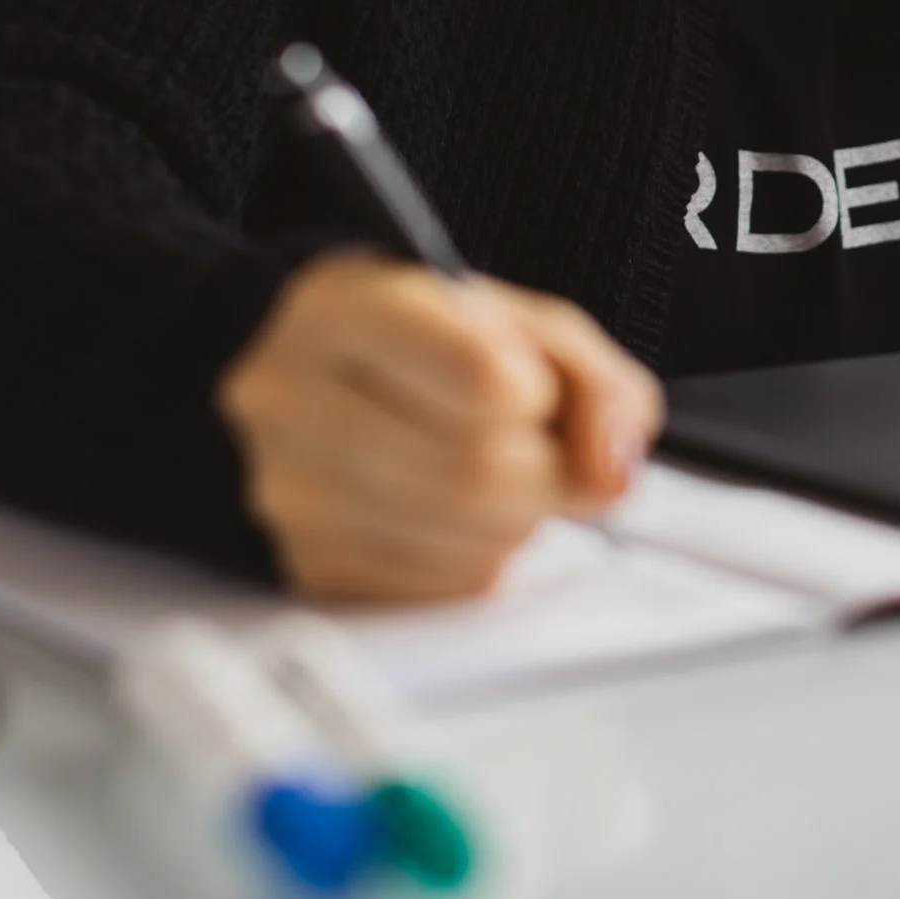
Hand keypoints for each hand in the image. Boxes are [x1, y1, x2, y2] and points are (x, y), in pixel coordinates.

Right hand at [218, 252, 661, 601]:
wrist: (325, 388)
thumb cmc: (430, 348)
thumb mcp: (523, 325)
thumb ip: (597, 382)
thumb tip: (610, 471)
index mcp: (346, 310)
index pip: (482, 379)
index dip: (539, 394)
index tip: (531, 388)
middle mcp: (293, 398)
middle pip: (483, 472)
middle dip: (545, 469)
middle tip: (537, 447)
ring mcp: (289, 492)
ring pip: (474, 542)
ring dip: (521, 518)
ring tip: (495, 473)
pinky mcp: (311, 568)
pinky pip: (450, 588)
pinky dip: (484, 556)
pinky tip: (457, 514)